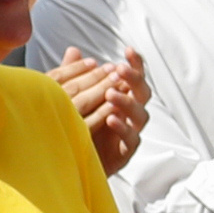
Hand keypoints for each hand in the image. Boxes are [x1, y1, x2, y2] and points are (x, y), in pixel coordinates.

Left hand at [54, 48, 150, 172]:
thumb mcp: (73, 99)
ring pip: (141, 115)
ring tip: (111, 94)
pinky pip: (131, 139)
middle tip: (119, 70)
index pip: (132, 78)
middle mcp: (129, 114)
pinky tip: (111, 118)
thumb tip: (74, 51)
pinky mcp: (124, 152)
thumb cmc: (78, 128)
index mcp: (121, 99)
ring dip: (127, 102)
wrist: (71, 162)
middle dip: (134, 79)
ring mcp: (129, 132)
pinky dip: (123, 128)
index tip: (128, 50)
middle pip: (142, 93)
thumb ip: (75, 76)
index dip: (134, 64)